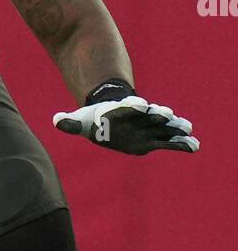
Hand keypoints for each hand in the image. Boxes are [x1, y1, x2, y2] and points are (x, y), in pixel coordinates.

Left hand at [53, 95, 198, 154]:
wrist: (113, 114)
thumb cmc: (97, 118)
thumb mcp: (82, 121)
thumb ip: (70, 123)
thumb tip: (55, 121)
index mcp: (121, 111)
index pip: (128, 107)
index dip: (134, 105)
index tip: (141, 104)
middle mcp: (138, 117)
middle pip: (149, 114)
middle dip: (157, 114)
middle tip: (166, 114)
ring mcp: (150, 125)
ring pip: (164, 126)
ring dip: (175, 127)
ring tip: (187, 129)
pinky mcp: (156, 137)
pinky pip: (170, 141)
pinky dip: (181, 143)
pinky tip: (194, 147)